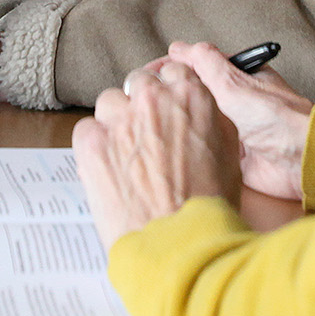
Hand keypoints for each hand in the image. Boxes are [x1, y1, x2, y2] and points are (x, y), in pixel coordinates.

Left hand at [72, 61, 241, 251]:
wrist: (179, 243)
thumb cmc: (208, 206)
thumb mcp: (228, 152)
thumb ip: (210, 120)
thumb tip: (198, 111)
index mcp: (191, 96)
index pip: (172, 72)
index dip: (167, 93)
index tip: (164, 108)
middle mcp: (153, 99)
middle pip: (138, 83)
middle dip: (140, 105)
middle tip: (145, 136)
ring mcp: (119, 119)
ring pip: (109, 103)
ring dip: (115, 123)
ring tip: (125, 157)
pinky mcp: (92, 143)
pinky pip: (85, 129)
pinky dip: (93, 147)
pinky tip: (108, 169)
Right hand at [150, 42, 314, 200]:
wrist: (299, 159)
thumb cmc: (278, 118)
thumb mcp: (234, 83)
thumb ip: (207, 64)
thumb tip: (182, 47)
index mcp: (236, 78)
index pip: (196, 67)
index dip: (170, 70)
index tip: (146, 76)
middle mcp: (233, 102)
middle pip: (192, 95)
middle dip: (170, 97)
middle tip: (143, 101)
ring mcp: (231, 128)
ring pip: (195, 122)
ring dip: (177, 124)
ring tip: (150, 124)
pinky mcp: (230, 155)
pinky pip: (203, 147)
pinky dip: (188, 147)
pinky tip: (172, 147)